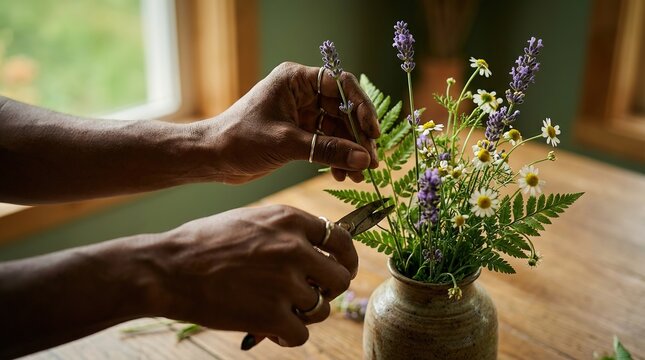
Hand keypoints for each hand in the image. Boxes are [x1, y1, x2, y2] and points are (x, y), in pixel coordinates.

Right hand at [152, 205, 356, 346]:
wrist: (168, 269)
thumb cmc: (203, 244)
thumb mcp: (251, 219)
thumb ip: (286, 231)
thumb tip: (315, 248)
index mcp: (290, 221)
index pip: (341, 240)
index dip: (345, 259)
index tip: (340, 270)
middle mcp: (294, 248)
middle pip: (339, 278)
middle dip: (328, 290)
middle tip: (310, 296)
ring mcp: (285, 282)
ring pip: (322, 309)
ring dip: (305, 315)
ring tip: (281, 312)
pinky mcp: (272, 315)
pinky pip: (301, 334)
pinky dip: (288, 336)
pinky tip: (272, 331)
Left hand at [201, 62, 379, 183]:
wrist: (212, 158)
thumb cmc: (239, 139)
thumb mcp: (286, 144)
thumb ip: (327, 150)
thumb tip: (363, 159)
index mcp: (295, 79)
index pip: (341, 84)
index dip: (361, 107)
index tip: (372, 133)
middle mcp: (300, 92)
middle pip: (343, 109)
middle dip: (357, 137)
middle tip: (370, 162)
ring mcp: (300, 113)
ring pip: (336, 128)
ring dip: (348, 151)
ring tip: (359, 175)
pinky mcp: (297, 132)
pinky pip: (325, 142)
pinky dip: (335, 157)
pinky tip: (342, 174)